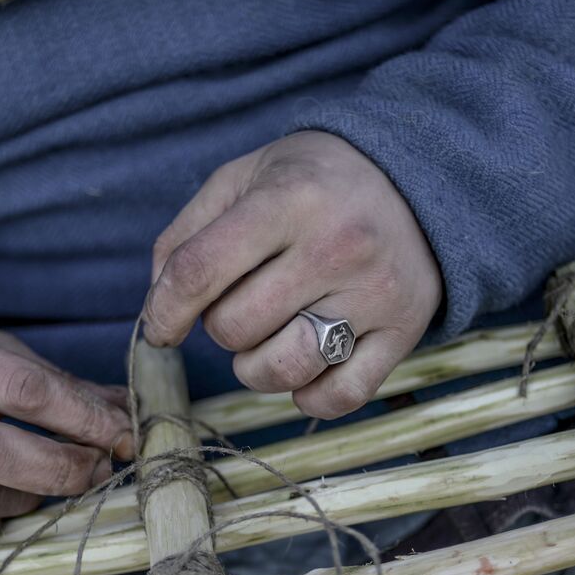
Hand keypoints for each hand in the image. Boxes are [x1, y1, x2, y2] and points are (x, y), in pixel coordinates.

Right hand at [0, 313, 133, 549]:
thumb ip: (52, 381)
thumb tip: (126, 411)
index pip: (23, 390)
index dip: (84, 417)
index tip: (123, 433)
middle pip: (1, 455)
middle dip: (66, 468)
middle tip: (98, 469)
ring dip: (32, 499)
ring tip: (46, 482)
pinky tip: (1, 506)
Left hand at [144, 131, 442, 417]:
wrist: (416, 179)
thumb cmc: (312, 183)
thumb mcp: (243, 179)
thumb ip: (186, 236)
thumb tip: (158, 309)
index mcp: (289, 199)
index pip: (199, 271)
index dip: (164, 310)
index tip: (160, 327)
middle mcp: (337, 246)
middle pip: (235, 327)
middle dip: (220, 326)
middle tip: (243, 303)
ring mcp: (375, 294)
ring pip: (282, 370)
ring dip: (256, 367)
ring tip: (269, 337)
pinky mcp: (404, 332)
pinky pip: (339, 396)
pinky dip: (308, 396)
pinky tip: (304, 366)